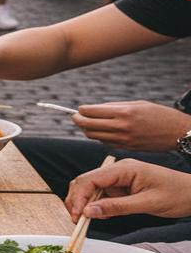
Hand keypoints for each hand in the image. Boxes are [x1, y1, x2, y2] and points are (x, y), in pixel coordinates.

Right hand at [66, 158, 190, 222]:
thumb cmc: (177, 195)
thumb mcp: (147, 203)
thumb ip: (116, 207)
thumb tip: (88, 212)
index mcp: (123, 169)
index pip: (91, 179)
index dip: (79, 197)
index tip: (77, 216)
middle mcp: (117, 170)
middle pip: (86, 182)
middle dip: (77, 200)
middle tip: (77, 221)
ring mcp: (118, 178)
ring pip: (91, 189)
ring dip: (85, 204)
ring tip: (86, 220)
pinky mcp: (121, 187)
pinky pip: (102, 195)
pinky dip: (96, 206)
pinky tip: (100, 215)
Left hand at [71, 101, 190, 150]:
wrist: (178, 132)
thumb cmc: (158, 114)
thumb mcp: (137, 104)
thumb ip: (114, 107)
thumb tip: (93, 108)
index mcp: (124, 113)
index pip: (91, 112)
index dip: (81, 110)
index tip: (79, 109)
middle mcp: (122, 127)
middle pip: (88, 126)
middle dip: (78, 120)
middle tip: (76, 117)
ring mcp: (124, 140)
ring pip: (94, 136)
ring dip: (87, 129)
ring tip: (87, 123)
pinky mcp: (126, 148)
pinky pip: (105, 142)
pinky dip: (99, 137)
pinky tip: (103, 131)